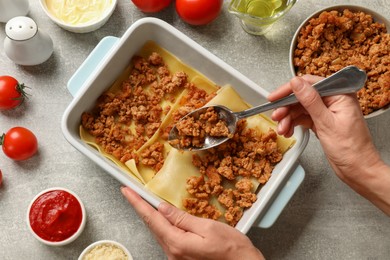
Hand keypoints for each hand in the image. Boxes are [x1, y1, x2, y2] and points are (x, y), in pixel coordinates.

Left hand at [121, 186, 263, 259]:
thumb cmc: (231, 248)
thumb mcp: (208, 227)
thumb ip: (182, 218)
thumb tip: (162, 208)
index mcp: (177, 243)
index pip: (152, 219)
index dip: (137, 203)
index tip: (126, 191)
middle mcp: (173, 252)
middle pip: (153, 226)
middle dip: (141, 208)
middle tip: (132, 193)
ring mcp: (177, 257)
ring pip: (159, 232)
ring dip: (151, 216)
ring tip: (145, 201)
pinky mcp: (182, 257)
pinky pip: (168, 238)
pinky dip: (162, 225)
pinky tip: (163, 217)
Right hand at [268, 75, 389, 214]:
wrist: (358, 170)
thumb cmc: (351, 149)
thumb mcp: (327, 122)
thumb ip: (310, 100)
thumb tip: (296, 83)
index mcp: (340, 94)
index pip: (310, 84)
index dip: (289, 89)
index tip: (275, 97)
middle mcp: (334, 100)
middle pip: (303, 96)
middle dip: (287, 107)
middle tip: (276, 116)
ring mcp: (327, 111)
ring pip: (300, 108)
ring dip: (288, 118)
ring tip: (282, 129)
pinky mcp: (322, 121)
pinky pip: (303, 118)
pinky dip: (294, 124)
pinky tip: (288, 131)